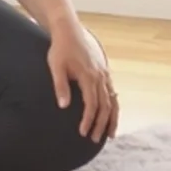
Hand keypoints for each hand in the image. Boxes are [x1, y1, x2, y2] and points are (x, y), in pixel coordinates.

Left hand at [47, 21, 117, 143]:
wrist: (70, 30)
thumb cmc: (60, 49)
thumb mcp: (56, 66)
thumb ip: (60, 86)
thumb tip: (63, 106)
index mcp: (89, 76)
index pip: (92, 105)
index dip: (88, 120)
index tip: (83, 133)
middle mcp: (100, 77)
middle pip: (105, 106)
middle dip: (101, 125)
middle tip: (95, 139)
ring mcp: (104, 74)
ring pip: (113, 100)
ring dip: (112, 118)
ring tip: (110, 134)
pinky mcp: (105, 71)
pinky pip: (112, 92)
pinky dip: (114, 106)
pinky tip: (112, 115)